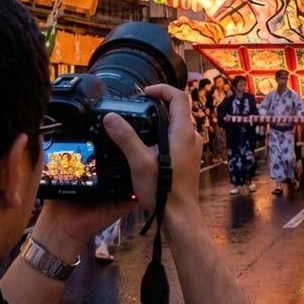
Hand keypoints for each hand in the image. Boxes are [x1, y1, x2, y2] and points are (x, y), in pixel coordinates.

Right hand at [103, 84, 202, 217]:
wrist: (179, 215)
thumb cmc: (162, 189)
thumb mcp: (139, 161)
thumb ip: (126, 137)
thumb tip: (110, 117)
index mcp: (183, 132)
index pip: (179, 97)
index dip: (162, 89)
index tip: (145, 93)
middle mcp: (193, 137)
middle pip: (179, 109)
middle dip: (159, 103)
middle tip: (139, 107)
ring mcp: (193, 148)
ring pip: (178, 124)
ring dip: (161, 119)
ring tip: (140, 126)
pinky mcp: (190, 158)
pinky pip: (179, 137)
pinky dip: (165, 133)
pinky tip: (149, 145)